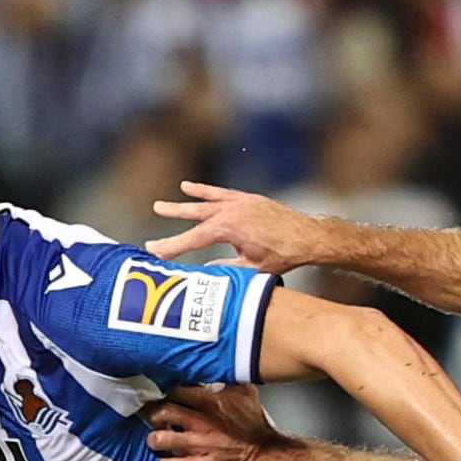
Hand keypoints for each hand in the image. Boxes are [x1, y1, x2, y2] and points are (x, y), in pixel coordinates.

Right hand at [147, 182, 326, 271]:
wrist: (308, 237)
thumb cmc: (283, 256)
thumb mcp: (251, 269)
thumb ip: (225, 269)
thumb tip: (205, 273)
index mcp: (228, 228)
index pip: (193, 239)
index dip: (172, 246)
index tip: (154, 252)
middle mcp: (230, 210)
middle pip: (194, 216)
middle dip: (172, 218)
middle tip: (152, 220)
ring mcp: (239, 202)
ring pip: (205, 203)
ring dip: (184, 204)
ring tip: (162, 206)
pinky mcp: (248, 199)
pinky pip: (221, 194)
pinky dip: (205, 191)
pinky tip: (189, 187)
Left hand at [147, 384, 284, 460]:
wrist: (266, 455)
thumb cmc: (254, 425)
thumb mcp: (245, 392)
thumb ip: (227, 377)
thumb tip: (217, 361)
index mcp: (211, 402)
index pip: (175, 390)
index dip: (164, 392)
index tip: (162, 395)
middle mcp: (202, 423)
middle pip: (161, 412)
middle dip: (153, 414)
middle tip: (154, 417)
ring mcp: (199, 446)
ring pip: (159, 440)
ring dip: (154, 439)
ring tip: (158, 439)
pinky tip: (170, 460)